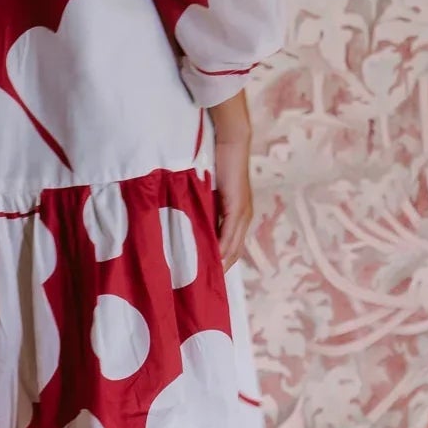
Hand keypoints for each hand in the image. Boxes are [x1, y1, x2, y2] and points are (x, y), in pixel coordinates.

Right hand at [208, 91, 253, 269]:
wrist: (230, 142)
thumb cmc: (215, 163)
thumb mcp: (205, 191)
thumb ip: (200, 207)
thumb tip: (185, 222)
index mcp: (236, 215)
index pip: (228, 246)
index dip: (218, 262)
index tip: (203, 276)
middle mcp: (243, 218)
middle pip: (233, 252)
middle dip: (219, 268)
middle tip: (201, 285)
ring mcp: (242, 214)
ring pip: (232, 247)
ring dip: (220, 262)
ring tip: (203, 277)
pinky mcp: (238, 207)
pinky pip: (229, 234)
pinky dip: (221, 248)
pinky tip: (213, 259)